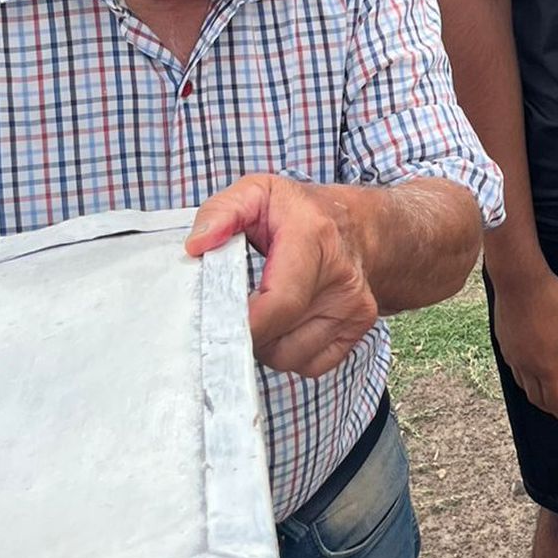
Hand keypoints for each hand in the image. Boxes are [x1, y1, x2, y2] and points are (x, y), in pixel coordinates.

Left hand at [186, 176, 377, 376]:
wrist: (360, 224)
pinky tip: (284, 325)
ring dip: (266, 345)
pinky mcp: (359, 327)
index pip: (280, 302)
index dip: (244, 325)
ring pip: (291, 357)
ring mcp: (354, 306)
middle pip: (280, 338)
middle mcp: (342, 276)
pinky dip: (289, 353)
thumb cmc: (301, 211)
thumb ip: (222, 211)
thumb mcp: (259, 192)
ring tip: (260, 313)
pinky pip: (311, 365)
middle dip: (245, 335)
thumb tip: (196, 246)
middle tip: (229, 313)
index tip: (215, 327)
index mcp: (314, 239)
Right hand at [492, 267, 557, 428]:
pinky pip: (514, 368)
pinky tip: (529, 368)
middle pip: (536, 397)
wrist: (518, 278)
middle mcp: (526, 365)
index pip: (556, 400)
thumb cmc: (553, 299)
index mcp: (547, 365)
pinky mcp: (503, 340)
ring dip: (534, 394)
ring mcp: (511, 353)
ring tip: (545, 394)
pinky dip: (523, 377)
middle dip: (550, 408)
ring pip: (522, 384)